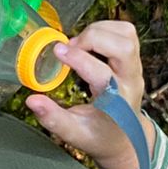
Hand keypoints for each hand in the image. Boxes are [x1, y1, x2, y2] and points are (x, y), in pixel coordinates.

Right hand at [26, 19, 155, 168]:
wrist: (126, 139)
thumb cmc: (100, 136)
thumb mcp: (74, 133)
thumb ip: (53, 118)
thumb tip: (32, 100)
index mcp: (117, 101)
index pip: (103, 73)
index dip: (79, 58)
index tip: (57, 51)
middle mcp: (131, 81)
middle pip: (124, 47)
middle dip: (93, 38)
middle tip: (70, 48)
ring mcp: (135, 68)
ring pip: (127, 34)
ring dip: (100, 30)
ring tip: (78, 43)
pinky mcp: (133, 59)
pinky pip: (126, 33)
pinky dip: (106, 28)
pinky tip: (89, 41)